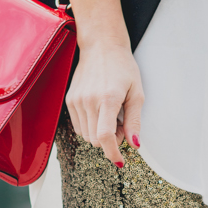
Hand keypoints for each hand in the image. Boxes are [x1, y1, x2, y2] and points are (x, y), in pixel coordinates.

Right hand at [57, 0, 142, 166]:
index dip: (112, 153)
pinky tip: (100, 111)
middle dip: (111, 140)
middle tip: (122, 124)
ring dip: (100, 134)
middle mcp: (88, 101)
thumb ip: (135, 120)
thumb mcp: (137, 92)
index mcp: (108, 98)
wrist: (101, 46)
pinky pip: (79, 126)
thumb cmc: (123, 67)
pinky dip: (90, 126)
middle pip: (96, 140)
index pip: (105, 137)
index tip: (120, 162)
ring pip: (87, 136)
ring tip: (111, 115)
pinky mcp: (69, 100)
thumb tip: (134, 145)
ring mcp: (76, 101)